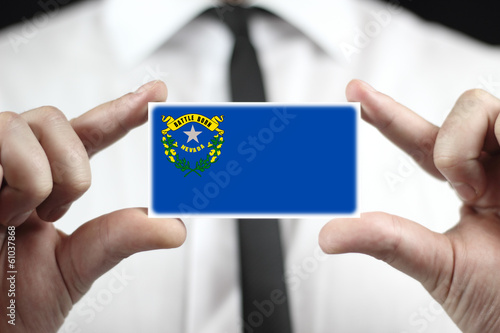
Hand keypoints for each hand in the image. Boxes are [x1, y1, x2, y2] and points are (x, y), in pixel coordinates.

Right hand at [0, 81, 185, 332]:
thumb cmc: (13, 301)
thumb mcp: (77, 265)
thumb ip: (121, 238)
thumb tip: (174, 227)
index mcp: (47, 180)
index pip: (88, 133)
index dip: (122, 110)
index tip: (158, 93)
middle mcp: (15, 163)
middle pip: (54, 119)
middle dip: (71, 169)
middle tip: (53, 213)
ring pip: (29, 122)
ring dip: (39, 177)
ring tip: (19, 217)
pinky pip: (2, 136)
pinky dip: (20, 181)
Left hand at [320, 79, 499, 332]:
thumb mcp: (439, 265)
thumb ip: (389, 241)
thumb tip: (328, 236)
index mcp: (473, 186)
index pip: (423, 141)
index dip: (387, 115)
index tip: (353, 93)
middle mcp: (499, 168)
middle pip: (467, 110)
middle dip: (451, 143)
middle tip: (463, 189)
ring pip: (488, 108)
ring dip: (469, 148)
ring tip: (483, 193)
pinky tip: (497, 188)